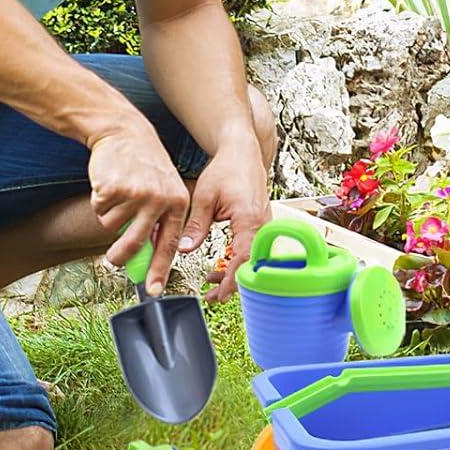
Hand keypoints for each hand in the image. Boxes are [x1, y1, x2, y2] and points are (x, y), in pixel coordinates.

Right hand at [88, 121, 190, 287]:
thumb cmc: (143, 165)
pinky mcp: (114, 188)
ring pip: (112, 227)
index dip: (160, 270)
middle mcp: (160, 200)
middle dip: (120, 257)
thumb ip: (156, 222)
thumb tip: (144, 260)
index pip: (170, 244)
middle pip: (135, 244)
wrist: (124, 132)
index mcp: (177, 202)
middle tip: (112, 260)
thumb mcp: (162, 190)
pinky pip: (99, 211)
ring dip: (108, 216)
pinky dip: (99, 202)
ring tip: (118, 194)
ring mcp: (137, 194)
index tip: (153, 290)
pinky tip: (109, 183)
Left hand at [180, 134, 270, 302]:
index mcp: (249, 219)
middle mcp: (262, 225)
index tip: (219, 294)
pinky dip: (237, 261)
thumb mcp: (205, 197)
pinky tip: (220, 266)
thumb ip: (196, 225)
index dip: (233, 279)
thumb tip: (185, 249)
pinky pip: (252, 250)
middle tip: (212, 297)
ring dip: (234, 273)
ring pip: (253, 260)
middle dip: (233, 283)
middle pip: (252, 265)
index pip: (244, 259)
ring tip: (211, 282)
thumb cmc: (227, 170)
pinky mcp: (260, 225)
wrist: (242, 152)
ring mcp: (264, 226)